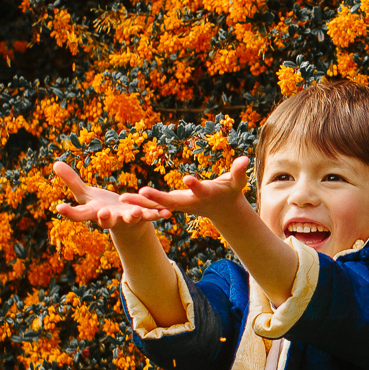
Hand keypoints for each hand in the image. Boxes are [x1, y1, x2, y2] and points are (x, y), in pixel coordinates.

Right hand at [53, 161, 164, 227]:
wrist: (125, 223)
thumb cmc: (102, 207)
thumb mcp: (86, 195)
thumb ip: (72, 181)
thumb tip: (54, 163)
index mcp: (94, 213)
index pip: (78, 215)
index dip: (69, 212)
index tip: (59, 207)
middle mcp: (110, 219)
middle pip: (105, 221)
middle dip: (105, 218)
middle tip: (103, 214)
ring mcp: (127, 220)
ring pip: (130, 219)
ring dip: (133, 216)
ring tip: (135, 212)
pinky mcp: (143, 217)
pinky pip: (151, 215)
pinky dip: (158, 214)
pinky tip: (166, 212)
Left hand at [122, 155, 252, 220]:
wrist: (222, 210)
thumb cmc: (230, 191)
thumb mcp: (237, 182)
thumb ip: (239, 171)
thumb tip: (246, 159)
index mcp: (205, 195)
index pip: (200, 190)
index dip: (195, 185)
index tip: (187, 178)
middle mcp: (190, 202)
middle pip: (172, 201)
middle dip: (158, 197)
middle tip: (143, 191)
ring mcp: (179, 205)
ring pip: (157, 205)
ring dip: (140, 202)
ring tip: (122, 197)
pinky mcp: (172, 204)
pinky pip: (153, 205)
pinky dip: (140, 202)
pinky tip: (124, 198)